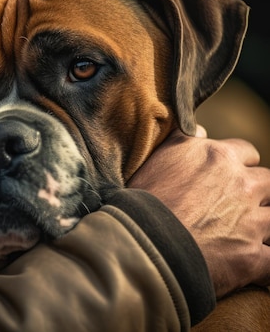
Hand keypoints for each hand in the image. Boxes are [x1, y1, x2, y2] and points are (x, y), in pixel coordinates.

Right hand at [128, 126, 269, 297]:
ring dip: (263, 226)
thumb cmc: (140, 200)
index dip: (237, 166)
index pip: (245, 153)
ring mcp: (250, 222)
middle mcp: (240, 185)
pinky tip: (254, 264)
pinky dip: (265, 262)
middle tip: (235, 207)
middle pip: (269, 183)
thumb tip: (200, 130)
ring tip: (243, 234)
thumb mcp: (158, 157)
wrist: (139, 242)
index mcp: (217, 158)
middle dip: (257, 194)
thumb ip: (182, 140)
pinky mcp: (251, 258)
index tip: (224, 178)